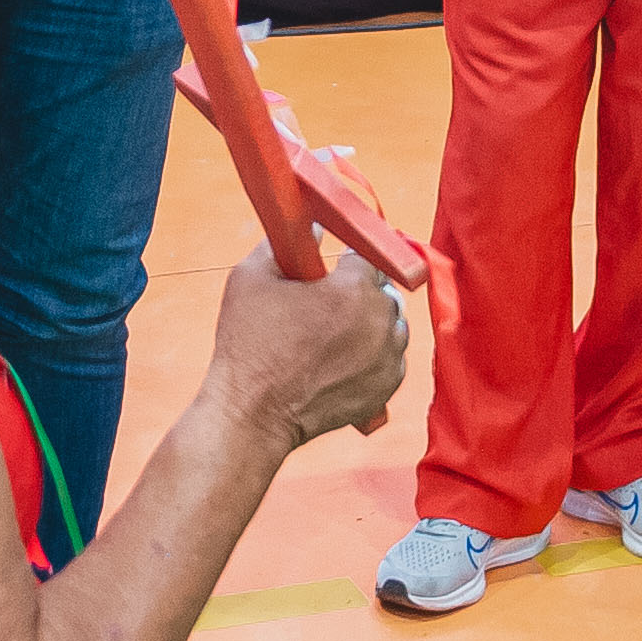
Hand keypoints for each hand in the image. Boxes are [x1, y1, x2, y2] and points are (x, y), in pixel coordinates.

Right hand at [209, 239, 409, 448]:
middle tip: (327, 304)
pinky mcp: (386, 388)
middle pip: (384, 290)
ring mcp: (387, 358)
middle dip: (360, 292)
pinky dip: (375, 356)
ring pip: (392, 325)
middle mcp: (380, 321)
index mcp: (353, 288)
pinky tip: (342, 359)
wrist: (252, 414)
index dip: (350, 259)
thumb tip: (313, 226)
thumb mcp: (253, 276)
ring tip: (333, 334)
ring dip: (371, 323)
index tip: (337, 266)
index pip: (370, 255)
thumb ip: (289, 240)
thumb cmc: (249, 345)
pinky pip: (392, 359)